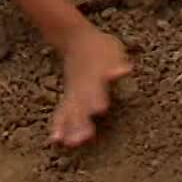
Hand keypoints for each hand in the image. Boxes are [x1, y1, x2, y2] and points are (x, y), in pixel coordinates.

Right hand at [50, 26, 131, 147]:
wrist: (75, 38)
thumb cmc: (100, 47)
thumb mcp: (112, 50)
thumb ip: (117, 64)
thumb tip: (126, 70)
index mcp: (97, 75)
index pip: (98, 88)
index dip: (98, 98)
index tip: (100, 109)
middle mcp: (84, 86)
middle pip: (83, 105)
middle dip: (83, 121)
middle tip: (84, 137)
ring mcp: (74, 92)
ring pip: (71, 112)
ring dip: (71, 128)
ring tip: (70, 144)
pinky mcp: (68, 96)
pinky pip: (61, 112)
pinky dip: (58, 124)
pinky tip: (54, 139)